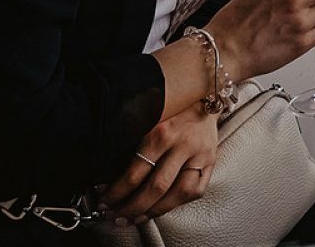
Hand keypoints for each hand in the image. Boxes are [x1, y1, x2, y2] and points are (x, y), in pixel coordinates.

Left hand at [102, 109, 217, 222]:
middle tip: (116, 216)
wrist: (203, 95)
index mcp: (161, 132)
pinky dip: (177, 204)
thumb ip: (132, 146)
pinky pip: (195, 191)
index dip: (116, 193)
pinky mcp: (211, 161)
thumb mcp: (146, 120)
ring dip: (154, 211)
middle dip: (132, 207)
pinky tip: (161, 208)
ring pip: (178, 193)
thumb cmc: (169, 109)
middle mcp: (183, 144)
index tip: (104, 201)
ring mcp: (200, 154)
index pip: (135, 173)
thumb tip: (108, 178)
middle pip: (156, 187)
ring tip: (135, 218)